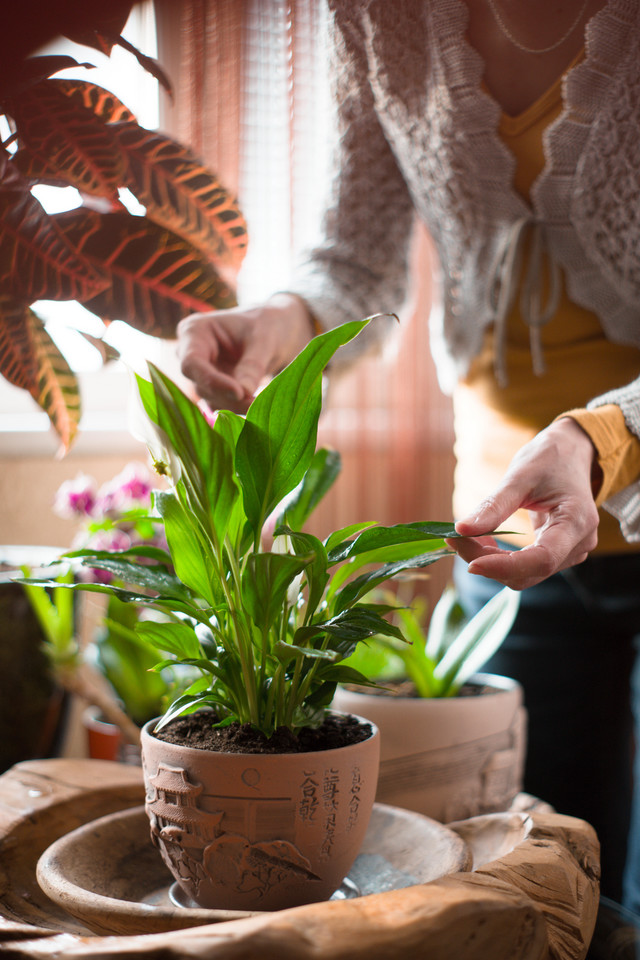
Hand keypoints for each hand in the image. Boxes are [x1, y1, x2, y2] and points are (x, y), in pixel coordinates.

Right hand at [176, 293, 314, 412]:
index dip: (212, 381)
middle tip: (254, 403)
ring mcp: (200, 372)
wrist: (275, 330)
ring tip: (259, 404)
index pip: (192, 362)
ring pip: (210, 398)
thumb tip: (243, 394)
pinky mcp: (212, 387)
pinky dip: (237, 407)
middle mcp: (190, 353)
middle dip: (227, 397)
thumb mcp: (264, 340)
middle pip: (200, 383)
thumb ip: (252, 366)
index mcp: (195, 331)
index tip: (239, 393)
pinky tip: (255, 406)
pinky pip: (220, 403)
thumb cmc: (267, 325)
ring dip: (234, 405)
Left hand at [448, 418, 600, 590]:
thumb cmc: (548, 459)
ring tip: (467, 536)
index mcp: (577, 522)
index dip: (505, 566)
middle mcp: (579, 544)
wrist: (571, 453)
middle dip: (489, 561)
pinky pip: (525, 566)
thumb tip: (461, 529)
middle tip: (454, 538)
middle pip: (529, 572)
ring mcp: (571, 552)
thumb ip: (494, 506)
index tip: (471, 564)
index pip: (542, 559)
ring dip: (491, 560)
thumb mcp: (519, 477)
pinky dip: (499, 558)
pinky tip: (483, 538)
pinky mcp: (558, 554)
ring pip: (524, 574)